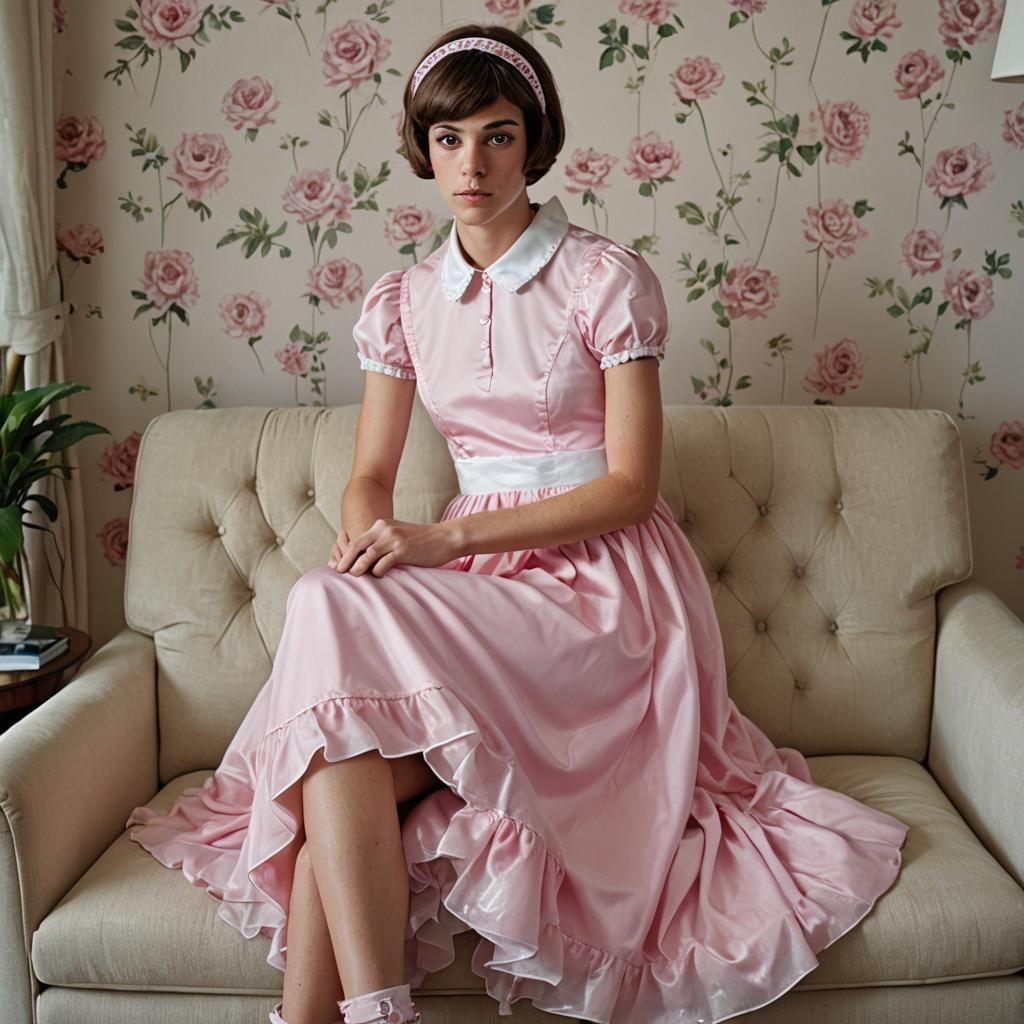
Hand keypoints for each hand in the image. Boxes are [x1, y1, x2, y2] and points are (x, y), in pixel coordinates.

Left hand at [328, 518, 460, 577]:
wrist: (446, 538)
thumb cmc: (422, 540)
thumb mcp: (399, 535)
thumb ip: (383, 541)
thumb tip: (366, 558)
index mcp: (382, 525)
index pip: (358, 540)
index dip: (346, 554)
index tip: (338, 565)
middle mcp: (385, 529)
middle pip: (358, 546)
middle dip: (346, 560)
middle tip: (338, 572)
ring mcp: (394, 539)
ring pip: (368, 554)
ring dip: (358, 567)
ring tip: (352, 576)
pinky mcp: (403, 550)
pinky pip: (384, 563)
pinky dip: (377, 572)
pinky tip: (377, 577)